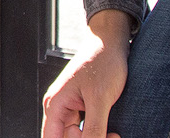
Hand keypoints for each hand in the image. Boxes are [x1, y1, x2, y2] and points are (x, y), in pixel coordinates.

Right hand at [42, 10, 132, 137]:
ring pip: (78, 136)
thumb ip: (93, 128)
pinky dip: (99, 132)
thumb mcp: (100, 99)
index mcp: (55, 105)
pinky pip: (86, 128)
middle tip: (112, 136)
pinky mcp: (82, 107)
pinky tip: (112, 130)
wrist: (112, 42)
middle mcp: (59, 108)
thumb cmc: (103, 62)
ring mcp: (70, 107)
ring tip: (114, 134)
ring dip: (96, 137)